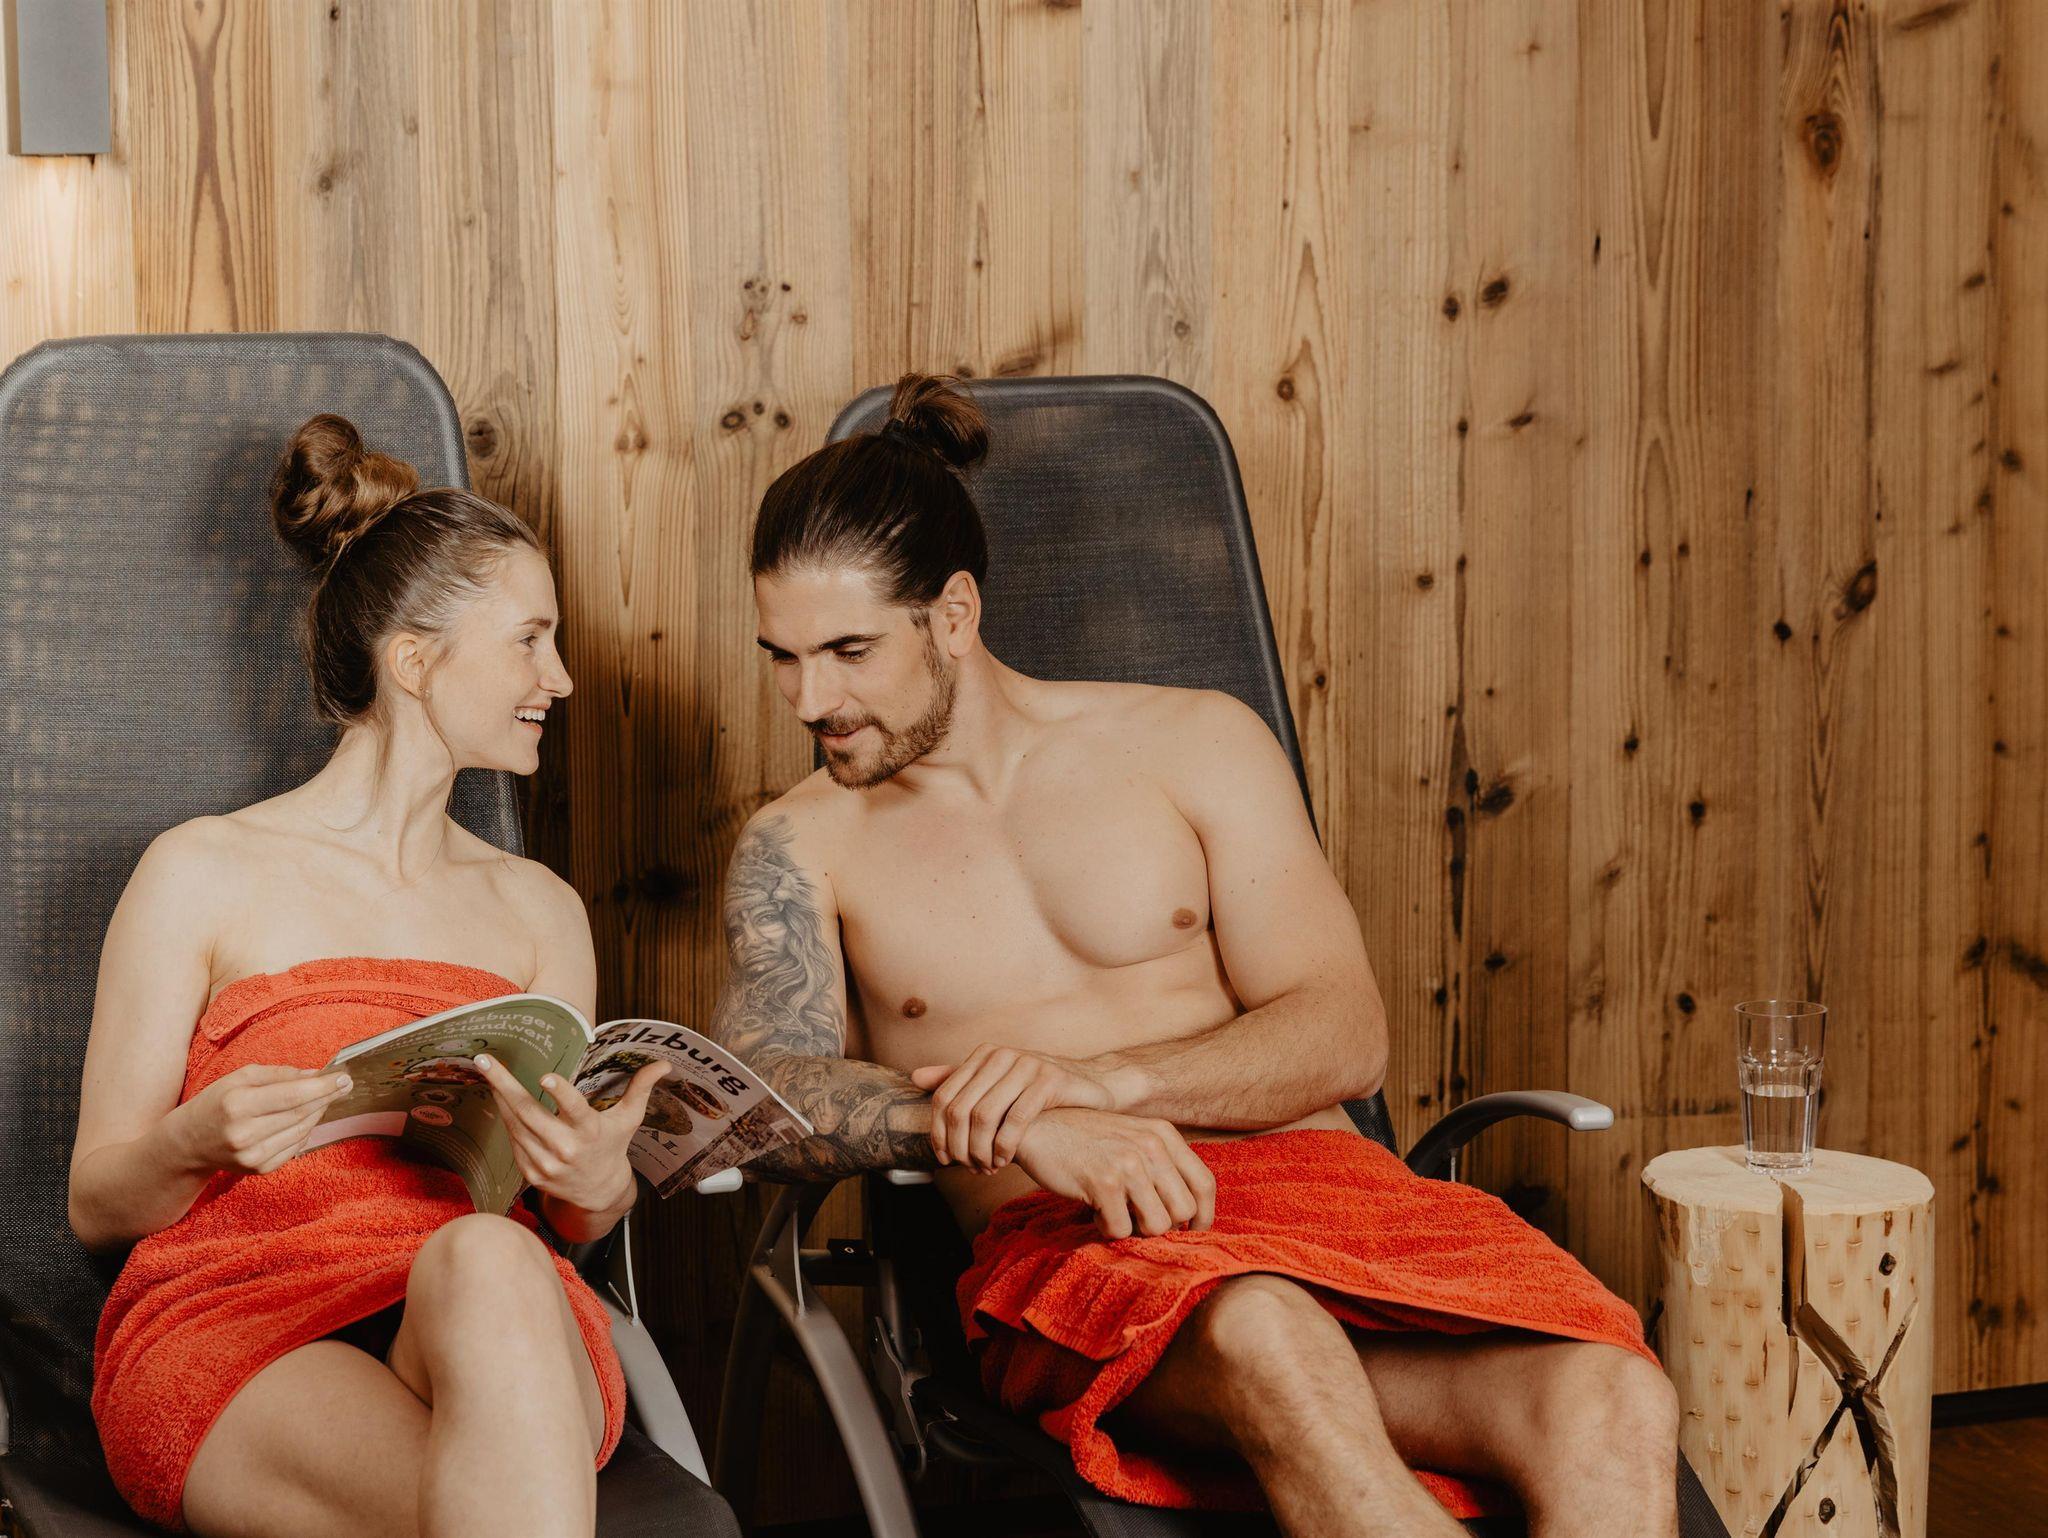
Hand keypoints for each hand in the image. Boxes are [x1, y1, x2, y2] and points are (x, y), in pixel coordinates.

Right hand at [168, 1063, 356, 1175]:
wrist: (189, 1143)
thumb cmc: (216, 1103)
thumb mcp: (240, 1078)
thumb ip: (279, 1074)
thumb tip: (316, 1075)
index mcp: (237, 1105)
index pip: (293, 1096)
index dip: (323, 1086)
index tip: (344, 1078)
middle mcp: (245, 1134)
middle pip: (301, 1113)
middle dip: (326, 1097)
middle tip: (343, 1085)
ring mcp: (253, 1156)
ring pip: (302, 1130)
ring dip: (318, 1112)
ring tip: (323, 1098)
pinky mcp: (259, 1169)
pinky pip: (295, 1146)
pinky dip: (305, 1130)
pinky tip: (303, 1118)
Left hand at [472, 1053, 671, 1213]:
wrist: (598, 1192)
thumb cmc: (613, 1146)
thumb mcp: (629, 1118)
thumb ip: (641, 1088)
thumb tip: (664, 1063)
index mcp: (591, 1132)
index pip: (576, 1111)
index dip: (561, 1095)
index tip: (546, 1077)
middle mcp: (566, 1149)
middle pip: (530, 1114)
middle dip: (505, 1085)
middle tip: (485, 1062)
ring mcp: (546, 1163)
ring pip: (516, 1125)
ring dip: (499, 1098)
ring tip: (488, 1072)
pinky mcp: (531, 1172)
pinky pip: (514, 1140)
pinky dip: (506, 1119)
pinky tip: (499, 1099)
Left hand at [911, 1045, 1116, 1171]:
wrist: (1093, 1085)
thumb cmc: (1039, 1092)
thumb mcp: (997, 1085)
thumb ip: (959, 1081)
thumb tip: (916, 1077)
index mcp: (983, 1055)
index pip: (944, 1098)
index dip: (939, 1134)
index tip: (946, 1161)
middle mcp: (1002, 1054)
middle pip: (960, 1110)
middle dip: (960, 1147)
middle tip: (969, 1169)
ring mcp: (1026, 1064)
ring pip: (984, 1117)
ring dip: (980, 1151)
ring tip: (987, 1168)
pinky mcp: (1050, 1080)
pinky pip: (1016, 1120)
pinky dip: (1004, 1147)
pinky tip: (1005, 1161)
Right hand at [1008, 1107, 1215, 1240]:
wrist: (1036, 1127)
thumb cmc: (1084, 1140)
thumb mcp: (1131, 1139)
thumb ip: (1159, 1166)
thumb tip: (1187, 1215)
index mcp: (1163, 1134)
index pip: (1204, 1184)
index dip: (1204, 1216)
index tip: (1193, 1232)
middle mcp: (1151, 1145)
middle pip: (1183, 1211)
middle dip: (1161, 1224)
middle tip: (1135, 1218)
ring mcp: (1128, 1162)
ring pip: (1157, 1225)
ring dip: (1134, 1229)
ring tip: (1113, 1211)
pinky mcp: (1103, 1181)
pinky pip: (1121, 1229)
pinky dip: (1107, 1228)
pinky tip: (1093, 1209)